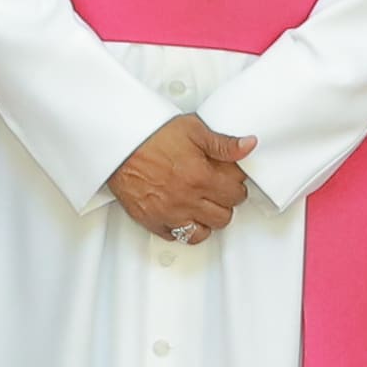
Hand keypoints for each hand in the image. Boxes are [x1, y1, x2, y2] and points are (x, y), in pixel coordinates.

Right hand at [108, 118, 253, 244]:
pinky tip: (183, 215)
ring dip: (208, 219)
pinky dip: (183, 229)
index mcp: (201, 177)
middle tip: (218, 191)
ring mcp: (169, 213)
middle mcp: (187, 200)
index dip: (237, 184)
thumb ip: (223, 144)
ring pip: (204, 232)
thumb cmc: (151, 135)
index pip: (236, 193)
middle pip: (224, 216)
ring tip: (203, 205)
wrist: (118, 144)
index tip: (231, 178)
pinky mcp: (152, 220)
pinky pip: (177, 236)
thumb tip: (248, 146)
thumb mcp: (193, 129)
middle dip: (225, 203)